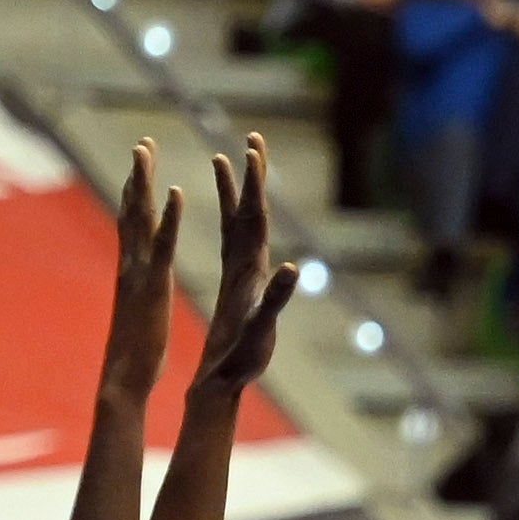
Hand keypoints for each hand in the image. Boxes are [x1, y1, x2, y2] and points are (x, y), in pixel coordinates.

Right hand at [100, 142, 183, 405]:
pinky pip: (163, 246)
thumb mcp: (137, 313)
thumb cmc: (135, 354)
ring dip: (143, 182)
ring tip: (146, 150)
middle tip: (142, 143)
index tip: (139, 166)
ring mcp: (139, 273)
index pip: (130, 224)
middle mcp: (130, 265)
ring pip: (139, 219)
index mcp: (130, 271)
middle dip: (135, 176)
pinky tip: (176, 192)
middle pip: (130, 211)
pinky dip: (169, 218)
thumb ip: (137, 293)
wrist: (124, 379)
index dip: (134, 193)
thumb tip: (137, 284)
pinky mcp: (154, 287)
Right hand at [190, 132, 298, 398]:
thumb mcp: (260, 329)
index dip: (255, 185)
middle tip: (253, 137)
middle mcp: (254, 266)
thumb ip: (276, 299)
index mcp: (255, 271)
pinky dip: (226, 214)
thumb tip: (294, 269)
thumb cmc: (242, 361)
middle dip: (253, 174)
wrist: (228, 382)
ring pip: (240, 219)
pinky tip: (223, 204)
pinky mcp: (234, 280)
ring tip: (225, 157)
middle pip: (253, 210)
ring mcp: (244, 271)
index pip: (257, 218)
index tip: (252, 150)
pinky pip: (229, 236)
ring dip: (235, 189)